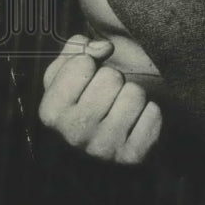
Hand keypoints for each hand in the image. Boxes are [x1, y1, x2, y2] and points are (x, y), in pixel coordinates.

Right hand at [39, 34, 162, 163]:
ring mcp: (104, 148)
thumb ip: (77, 49)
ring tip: (122, 110)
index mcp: (51, 112)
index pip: (82, 62)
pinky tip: (135, 125)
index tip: (87, 81)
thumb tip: (104, 47)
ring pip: (134, 93)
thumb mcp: (66, 75)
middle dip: (114, 80)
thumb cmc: (84, 102)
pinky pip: (153, 114)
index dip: (89, 65)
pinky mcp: (133, 157)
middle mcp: (74, 134)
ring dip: (133, 97)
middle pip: (111, 77)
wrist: (102, 155)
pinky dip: (149, 114)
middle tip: (108, 97)